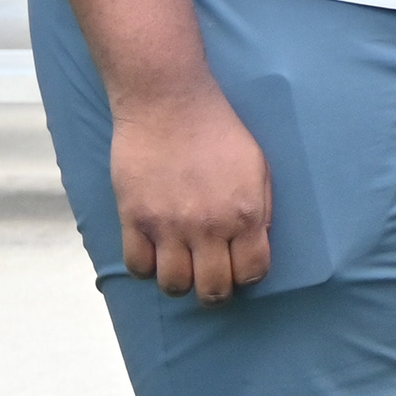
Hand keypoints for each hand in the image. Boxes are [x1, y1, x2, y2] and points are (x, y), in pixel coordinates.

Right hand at [109, 82, 273, 300]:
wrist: (170, 103)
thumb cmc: (219, 130)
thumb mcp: (258, 166)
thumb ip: (260, 209)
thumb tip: (257, 243)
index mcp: (245, 213)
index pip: (252, 272)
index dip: (248, 276)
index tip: (240, 268)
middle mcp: (209, 226)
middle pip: (213, 290)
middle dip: (216, 292)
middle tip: (211, 279)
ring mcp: (169, 226)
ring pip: (174, 286)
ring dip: (180, 282)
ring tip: (182, 266)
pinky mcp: (135, 219)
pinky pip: (138, 266)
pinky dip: (147, 267)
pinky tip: (155, 252)